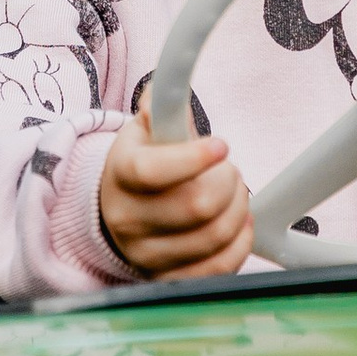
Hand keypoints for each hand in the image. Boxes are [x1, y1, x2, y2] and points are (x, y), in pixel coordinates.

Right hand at [97, 117, 255, 278]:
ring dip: (239, 210)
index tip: (221, 145)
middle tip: (230, 169)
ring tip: (235, 193)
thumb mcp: (145, 131)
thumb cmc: (142, 165)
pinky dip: (239, 243)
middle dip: (229, 181)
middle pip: (197, 206)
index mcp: (121, 174)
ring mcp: (146, 255)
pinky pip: (217, 269)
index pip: (154, 171)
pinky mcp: (167, 279)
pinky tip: (238, 223)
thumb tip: (173, 76)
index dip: (193, 159)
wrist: (117, 211)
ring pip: (213, 237)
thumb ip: (164, 105)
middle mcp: (128, 219)